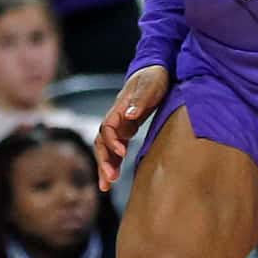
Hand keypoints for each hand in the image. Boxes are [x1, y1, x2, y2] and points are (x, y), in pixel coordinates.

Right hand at [95, 64, 169, 190]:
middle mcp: (116, 118)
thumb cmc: (153, 77)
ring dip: (105, 166)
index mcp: (119, 108)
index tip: (123, 153)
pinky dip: (114, 164)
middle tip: (109, 179)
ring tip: (106, 186)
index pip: (108, 128)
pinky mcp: (127, 131)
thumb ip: (140, 100)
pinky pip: (116, 150)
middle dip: (103, 161)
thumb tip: (130, 115)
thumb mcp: (150, 85)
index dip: (112, 141)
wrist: (155, 71)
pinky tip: (114, 179)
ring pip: (106, 149)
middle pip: (102, 142)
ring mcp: (120, 126)